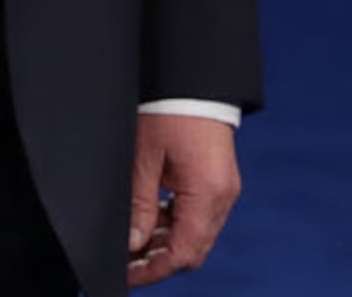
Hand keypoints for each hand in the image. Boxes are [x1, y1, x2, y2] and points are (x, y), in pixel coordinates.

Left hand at [125, 111, 241, 284]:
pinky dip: (177, 224)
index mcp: (207, 193)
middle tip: (127, 262)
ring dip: (167, 243)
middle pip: (193, 250)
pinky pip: (200, 216)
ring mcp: (225, 189)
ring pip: (197, 235)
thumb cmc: (169, 111)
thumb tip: (133, 244)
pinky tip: (152, 219)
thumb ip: (140, 207)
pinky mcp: (220, 181)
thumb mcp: (144, 160)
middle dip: (160, 260)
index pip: (182, 253)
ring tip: (134, 240)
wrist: (195, 79)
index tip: (127, 274)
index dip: (152, 270)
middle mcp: (223, 196)